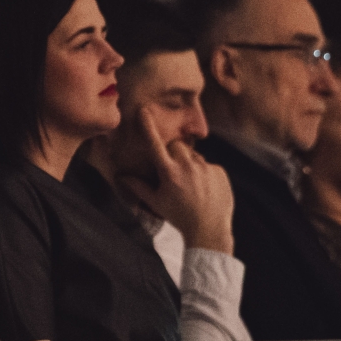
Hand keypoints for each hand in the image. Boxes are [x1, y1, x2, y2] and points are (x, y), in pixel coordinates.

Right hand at [118, 107, 234, 252]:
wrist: (209, 230)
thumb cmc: (179, 217)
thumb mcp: (156, 203)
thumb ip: (138, 187)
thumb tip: (121, 176)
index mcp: (169, 172)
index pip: (155, 144)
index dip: (148, 126)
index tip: (144, 111)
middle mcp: (188, 166)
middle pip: (177, 146)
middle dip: (173, 153)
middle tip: (173, 171)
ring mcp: (206, 167)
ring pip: (193, 156)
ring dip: (189, 164)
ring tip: (190, 186)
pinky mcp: (219, 171)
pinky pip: (208, 165)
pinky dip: (204, 174)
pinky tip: (204, 190)